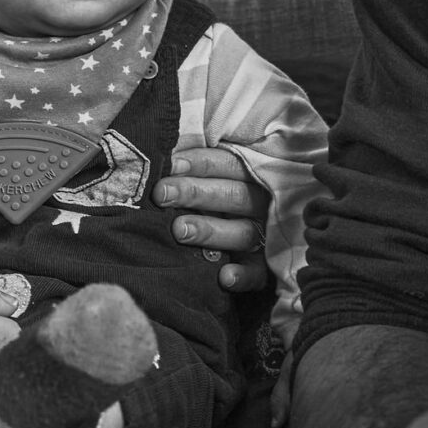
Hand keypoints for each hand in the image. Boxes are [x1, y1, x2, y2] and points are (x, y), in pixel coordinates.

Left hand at [154, 146, 271, 291]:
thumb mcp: (220, 173)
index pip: (228, 163)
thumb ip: (198, 163)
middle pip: (233, 195)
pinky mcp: (266, 266)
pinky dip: (244, 276)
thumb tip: (163, 150)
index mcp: (251, 174)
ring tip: (179, 230)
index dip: (199, 163)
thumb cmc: (223, 193)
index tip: (170, 164)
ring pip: (243, 232)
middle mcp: (262, 203)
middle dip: (195, 193)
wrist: (261, 234)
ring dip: (211, 230)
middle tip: (162, 194)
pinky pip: (259, 273)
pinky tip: (224, 277)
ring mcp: (266, 235)